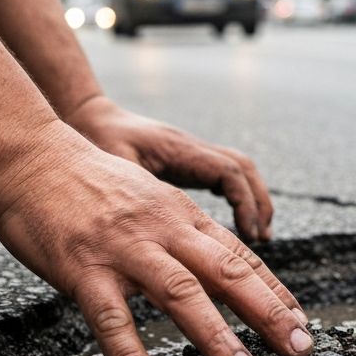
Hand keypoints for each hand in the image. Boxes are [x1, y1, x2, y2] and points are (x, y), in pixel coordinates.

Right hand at [0, 123, 311, 355]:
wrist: (29, 156)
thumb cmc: (87, 183)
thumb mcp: (148, 198)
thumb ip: (178, 230)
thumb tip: (207, 266)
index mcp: (180, 215)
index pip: (240, 255)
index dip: (275, 291)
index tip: (303, 322)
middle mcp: (162, 229)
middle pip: (227, 272)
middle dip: (270, 313)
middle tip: (302, 349)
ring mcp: (124, 249)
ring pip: (181, 293)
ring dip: (216, 336)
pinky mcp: (83, 269)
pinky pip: (112, 320)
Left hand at [67, 95, 272, 242]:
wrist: (93, 117)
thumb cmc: (100, 139)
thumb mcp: (114, 166)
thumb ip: (137, 191)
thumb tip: (155, 226)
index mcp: (181, 150)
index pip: (229, 172)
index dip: (244, 202)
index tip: (247, 234)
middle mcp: (193, 148)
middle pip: (245, 169)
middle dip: (259, 203)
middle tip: (261, 238)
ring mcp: (193, 153)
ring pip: (240, 170)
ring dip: (253, 199)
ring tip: (256, 235)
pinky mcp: (188, 160)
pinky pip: (225, 175)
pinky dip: (238, 196)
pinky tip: (235, 221)